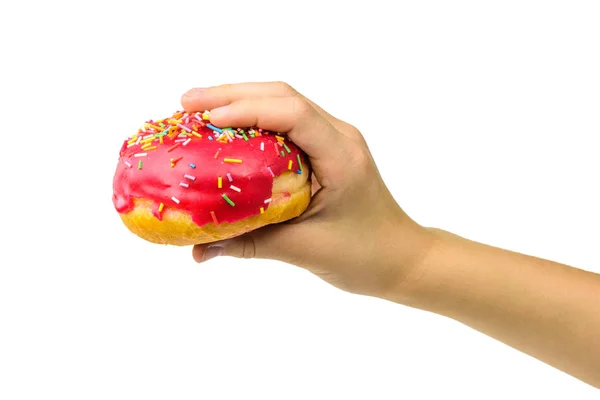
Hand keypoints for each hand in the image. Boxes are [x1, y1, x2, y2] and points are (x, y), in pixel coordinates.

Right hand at [181, 82, 433, 298]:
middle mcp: (340, 137)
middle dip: (232, 95)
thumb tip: (198, 249)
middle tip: (186, 104)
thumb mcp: (305, 251)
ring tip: (197, 110)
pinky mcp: (326, 150)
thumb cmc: (365, 255)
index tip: (206, 119)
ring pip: (283, 104)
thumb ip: (249, 245)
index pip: (292, 113)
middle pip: (283, 96)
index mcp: (341, 156)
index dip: (246, 109)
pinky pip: (286, 123)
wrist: (401, 258)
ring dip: (240, 101)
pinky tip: (227, 131)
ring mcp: (334, 139)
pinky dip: (253, 120)